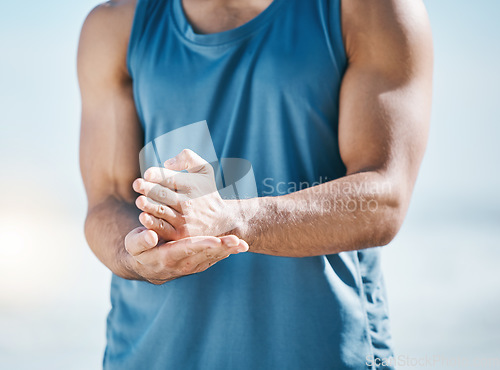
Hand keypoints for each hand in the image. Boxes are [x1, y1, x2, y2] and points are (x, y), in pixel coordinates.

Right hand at [124, 227, 247, 284]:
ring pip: (213, 258)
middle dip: (222, 248)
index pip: (186, 249)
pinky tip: (238, 246)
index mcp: (166, 257)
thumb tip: (150, 235)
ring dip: (229, 251)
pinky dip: (226, 253)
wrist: (144, 266)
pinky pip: (214, 259)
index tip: (216, 241)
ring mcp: (191, 266)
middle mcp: (182, 265)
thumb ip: (140, 240)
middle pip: (205, 255)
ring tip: (243, 244)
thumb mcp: (132, 244)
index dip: (202, 245)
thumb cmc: (137, 250)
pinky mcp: (198, 265)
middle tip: (238, 242)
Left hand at [132, 149, 234, 239]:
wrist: (221, 221)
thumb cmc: (207, 191)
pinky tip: (144, 217)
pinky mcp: (179, 234)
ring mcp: (183, 219)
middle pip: (163, 194)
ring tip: (139, 201)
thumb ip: (188, 158)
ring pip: (161, 211)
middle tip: (137, 184)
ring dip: (148, 205)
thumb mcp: (205, 170)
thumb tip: (166, 163)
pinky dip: (152, 223)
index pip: (171, 179)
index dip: (158, 175)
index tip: (147, 173)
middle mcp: (188, 203)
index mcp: (192, 185)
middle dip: (148, 188)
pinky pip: (162, 228)